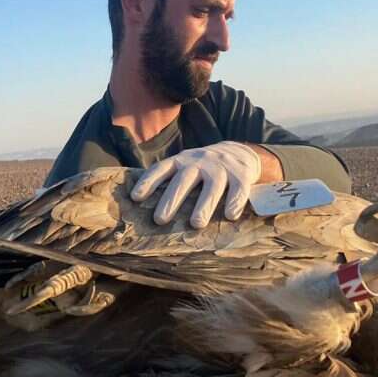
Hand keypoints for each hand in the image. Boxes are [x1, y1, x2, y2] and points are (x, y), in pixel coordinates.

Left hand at [131, 141, 267, 227]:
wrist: (239, 153)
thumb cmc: (204, 169)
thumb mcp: (185, 169)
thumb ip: (170, 183)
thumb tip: (144, 212)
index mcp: (181, 161)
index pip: (161, 169)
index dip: (148, 182)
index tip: (136, 197)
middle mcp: (199, 162)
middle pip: (184, 180)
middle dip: (171, 199)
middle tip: (160, 219)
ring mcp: (220, 167)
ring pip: (212, 186)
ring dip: (203, 205)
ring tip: (196, 224)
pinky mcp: (241, 174)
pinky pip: (239, 188)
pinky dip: (235, 201)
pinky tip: (230, 215)